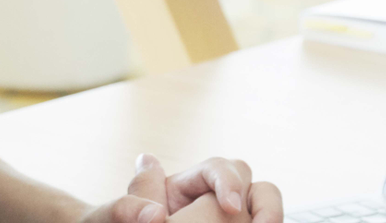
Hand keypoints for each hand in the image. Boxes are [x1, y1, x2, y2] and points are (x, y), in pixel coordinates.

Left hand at [84, 154, 281, 222]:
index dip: (226, 182)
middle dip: (259, 202)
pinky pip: (262, 222)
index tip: (226, 207)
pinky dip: (265, 222)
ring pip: (265, 208)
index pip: (217, 168)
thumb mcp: (114, 220)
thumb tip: (147, 177)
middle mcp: (215, 201)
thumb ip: (128, 202)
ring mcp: (232, 220)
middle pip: (251, 184)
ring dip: (271, 214)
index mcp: (186, 187)